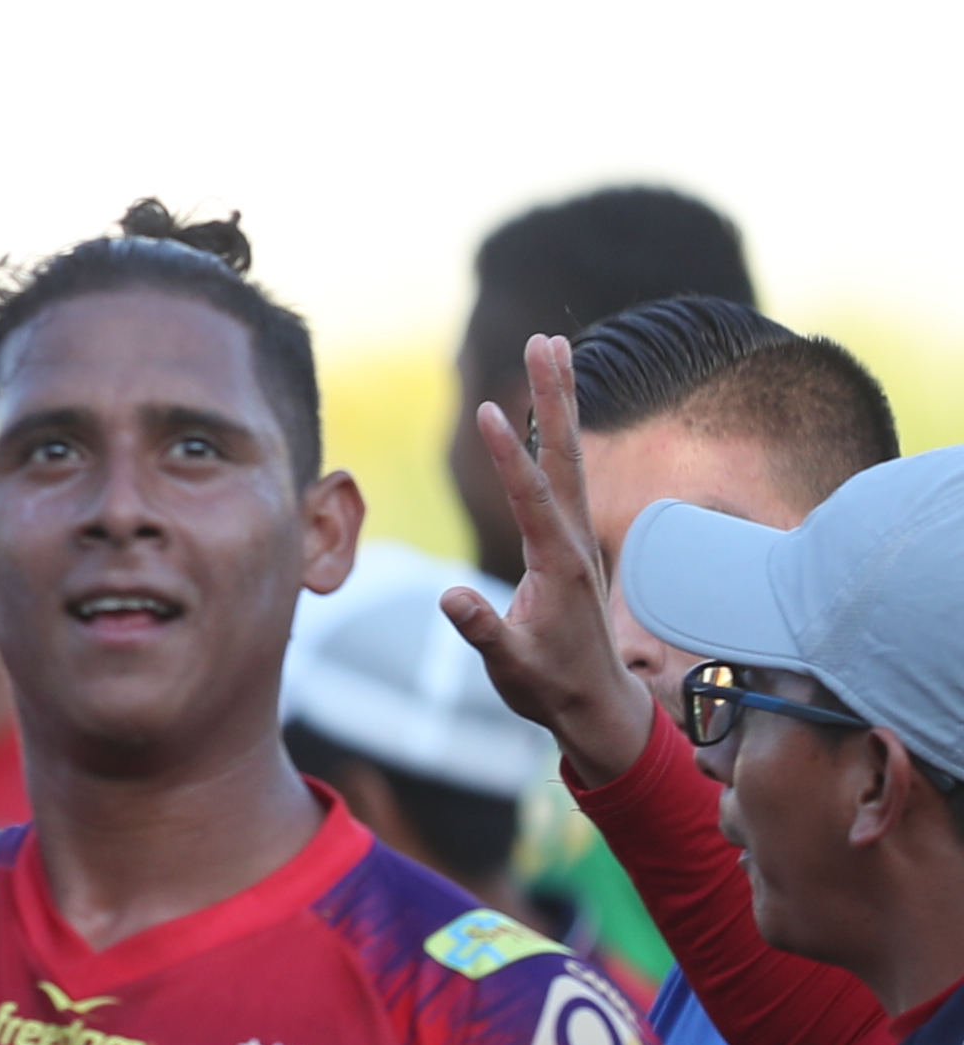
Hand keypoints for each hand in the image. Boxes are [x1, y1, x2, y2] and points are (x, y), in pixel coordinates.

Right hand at [440, 334, 658, 786]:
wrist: (592, 700)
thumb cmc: (547, 685)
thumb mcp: (509, 665)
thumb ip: (482, 631)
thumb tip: (451, 598)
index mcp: (559, 563)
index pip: (532, 497)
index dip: (510, 456)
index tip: (489, 413)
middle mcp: (574, 538)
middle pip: (565, 453)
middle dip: (554, 397)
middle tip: (545, 343)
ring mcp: (576, 536)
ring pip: (569, 456)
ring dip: (560, 402)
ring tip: (553, 351)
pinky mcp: (569, 541)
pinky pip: (564, 474)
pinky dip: (556, 436)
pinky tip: (550, 413)